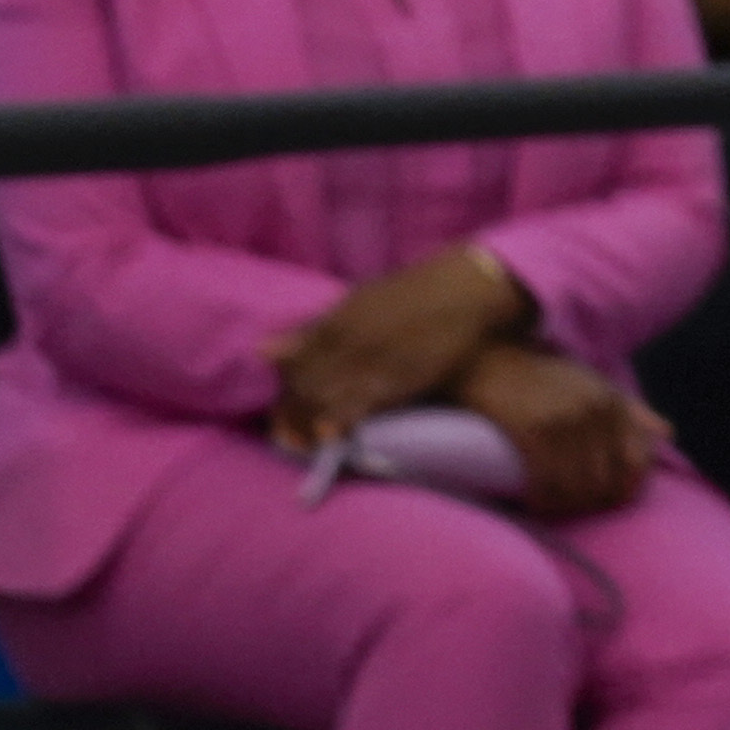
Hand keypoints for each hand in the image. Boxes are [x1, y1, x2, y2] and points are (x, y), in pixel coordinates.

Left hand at [268, 246, 523, 450]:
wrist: (466, 291)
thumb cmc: (413, 292)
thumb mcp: (358, 300)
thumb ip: (314, 328)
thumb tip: (262, 350)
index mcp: (337, 321)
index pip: (291, 362)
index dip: (282, 387)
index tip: (281, 403)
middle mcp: (347, 342)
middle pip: (303, 384)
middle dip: (289, 411)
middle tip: (285, 431)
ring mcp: (372, 361)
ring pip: (323, 398)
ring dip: (306, 422)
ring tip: (300, 439)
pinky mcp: (397, 379)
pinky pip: (357, 406)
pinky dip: (338, 422)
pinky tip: (328, 434)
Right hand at [452, 341, 670, 519]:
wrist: (492, 361)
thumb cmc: (545, 377)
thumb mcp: (595, 385)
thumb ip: (633, 411)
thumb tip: (669, 434)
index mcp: (614, 403)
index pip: (638, 460)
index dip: (627, 488)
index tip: (610, 500)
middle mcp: (595, 412)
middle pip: (607, 479)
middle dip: (593, 501)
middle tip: (576, 508)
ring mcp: (565, 422)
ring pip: (577, 487)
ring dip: (565, 506)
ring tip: (555, 506)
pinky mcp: (533, 432)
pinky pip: (546, 483)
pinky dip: (542, 500)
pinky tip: (535, 501)